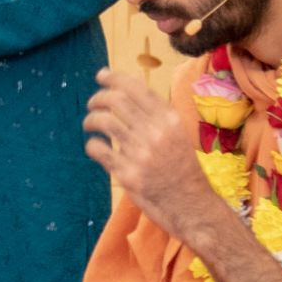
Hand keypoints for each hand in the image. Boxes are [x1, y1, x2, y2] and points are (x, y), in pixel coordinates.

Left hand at [82, 68, 219, 242]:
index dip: (114, 78)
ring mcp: (141, 154)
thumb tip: (127, 91)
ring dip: (91, 119)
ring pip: (104, 121)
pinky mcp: (128, 174)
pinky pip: (99, 149)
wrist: (192, 206)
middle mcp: (156, 132)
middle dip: (98, 98)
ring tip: (90, 124)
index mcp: (170, 119)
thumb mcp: (178, 135)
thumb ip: (157, 116)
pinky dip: (92, 145)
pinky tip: (95, 147)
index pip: (136, 88)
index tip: (101, 75)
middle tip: (92, 104)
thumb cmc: (182, 169)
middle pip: (116, 100)